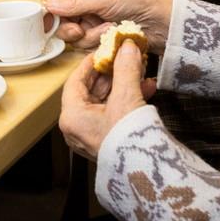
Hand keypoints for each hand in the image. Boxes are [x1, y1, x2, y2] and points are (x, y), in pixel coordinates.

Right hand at [43, 0, 170, 52]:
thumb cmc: (135, 2)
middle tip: (81, 30)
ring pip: (73, 37)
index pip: (55, 0)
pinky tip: (111, 37)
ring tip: (108, 29)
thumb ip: (75, 3)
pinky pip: (86, 46)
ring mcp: (91, 21)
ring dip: (90, 36)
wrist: (160, 24)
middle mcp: (83, 3)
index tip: (52, 25)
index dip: (51, 14)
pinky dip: (97, 43)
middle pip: (61, 22)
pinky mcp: (98, 38)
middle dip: (72, 28)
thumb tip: (48, 5)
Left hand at [58, 46, 155, 160]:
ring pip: (106, 102)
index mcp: (72, 117)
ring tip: (141, 70)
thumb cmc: (128, 139)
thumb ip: (126, 68)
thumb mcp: (126, 97)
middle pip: (91, 91)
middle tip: (125, 57)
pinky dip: (129, 100)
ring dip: (124, 84)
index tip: (104, 51)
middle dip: (112, 73)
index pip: (75, 81)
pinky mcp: (109, 141)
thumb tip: (127, 46)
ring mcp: (93, 136)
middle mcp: (78, 128)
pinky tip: (147, 89)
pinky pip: (115, 114)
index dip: (90, 63)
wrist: (147, 174)